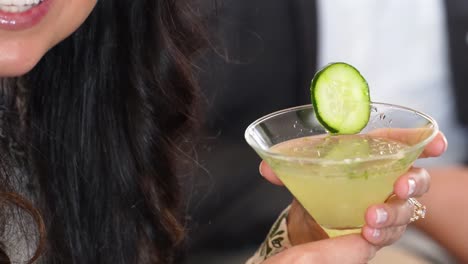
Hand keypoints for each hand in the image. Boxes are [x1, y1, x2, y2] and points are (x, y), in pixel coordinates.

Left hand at [259, 131, 446, 258]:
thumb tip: (266, 168)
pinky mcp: (378, 228)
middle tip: (401, 185)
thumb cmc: (316, 180)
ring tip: (371, 217)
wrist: (312, 213)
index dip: (424, 141)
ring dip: (393, 213)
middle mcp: (384, 179)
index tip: (436, 142)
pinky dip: (382, 233)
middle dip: (415, 181)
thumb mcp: (301, 167)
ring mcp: (384, 205)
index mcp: (370, 154)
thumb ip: (284, 165)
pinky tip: (369, 233)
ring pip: (406, 210)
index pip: (403, 144)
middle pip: (415, 178)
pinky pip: (391, 232)